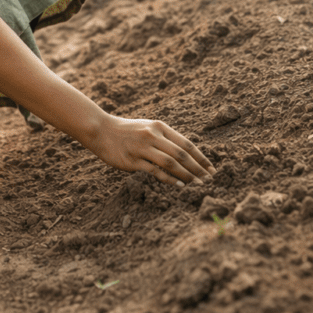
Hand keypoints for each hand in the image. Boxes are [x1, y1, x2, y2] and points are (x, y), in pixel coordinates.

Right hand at [89, 115, 215, 187]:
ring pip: (170, 162)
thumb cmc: (128, 131)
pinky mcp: (132, 160)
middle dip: (198, 168)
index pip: (186, 143)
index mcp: (160, 127)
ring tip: (197, 184)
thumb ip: (165, 140)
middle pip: (181, 154)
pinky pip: (155, 171)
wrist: (101, 130)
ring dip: (186, 175)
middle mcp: (153, 135)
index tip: (212, 169)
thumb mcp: (149, 129)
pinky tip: (179, 185)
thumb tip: (186, 156)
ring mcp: (142, 147)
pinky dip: (169, 179)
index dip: (201, 157)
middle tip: (209, 180)